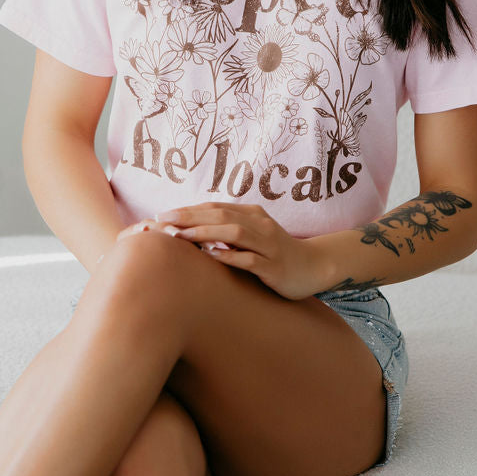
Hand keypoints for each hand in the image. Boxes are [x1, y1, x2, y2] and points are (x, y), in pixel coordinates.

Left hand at [146, 201, 331, 301]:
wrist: (314, 267)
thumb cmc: (276, 253)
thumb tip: (191, 230)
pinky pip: (250, 260)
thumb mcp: (254, 236)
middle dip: (190, 217)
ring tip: (180, 236)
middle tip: (162, 221)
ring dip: (205, 233)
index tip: (162, 215)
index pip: (215, 208)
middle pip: (221, 215)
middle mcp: (260, 226)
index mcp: (252, 215)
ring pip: (234, 233)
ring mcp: (269, 245)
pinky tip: (211, 257)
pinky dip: (230, 256)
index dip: (188, 210)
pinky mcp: (274, 267)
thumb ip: (228, 231)